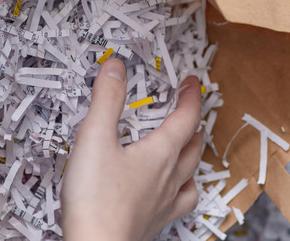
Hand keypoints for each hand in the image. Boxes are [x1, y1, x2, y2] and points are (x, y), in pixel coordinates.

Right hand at [62, 59, 203, 240]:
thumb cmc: (96, 199)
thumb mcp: (95, 138)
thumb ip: (107, 100)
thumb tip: (116, 67)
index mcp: (162, 153)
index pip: (187, 117)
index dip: (191, 96)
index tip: (191, 82)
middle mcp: (170, 177)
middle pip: (193, 144)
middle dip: (193, 122)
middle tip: (187, 108)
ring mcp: (165, 202)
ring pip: (192, 173)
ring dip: (193, 154)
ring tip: (188, 146)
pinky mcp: (155, 221)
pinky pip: (181, 202)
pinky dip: (184, 189)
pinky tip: (174, 190)